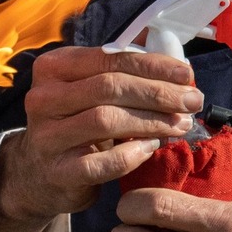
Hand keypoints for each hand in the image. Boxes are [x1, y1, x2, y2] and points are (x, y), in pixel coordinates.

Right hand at [0, 46, 201, 224]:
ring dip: (152, 121)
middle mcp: (43, 98)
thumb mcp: (89, 90)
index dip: (152, 65)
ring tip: (180, 125)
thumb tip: (175, 65)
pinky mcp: (58, 172)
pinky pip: (102, 163)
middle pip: (109, 87)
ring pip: (106, 120)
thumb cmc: (76, 123)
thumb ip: (122, 73)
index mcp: (53, 67)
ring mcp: (47, 137)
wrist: (39, 173)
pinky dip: (133, 154)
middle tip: (192, 101)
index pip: (109, 58)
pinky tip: (152, 148)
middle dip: (158, 93)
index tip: (186, 75)